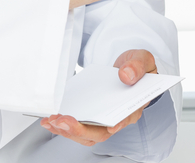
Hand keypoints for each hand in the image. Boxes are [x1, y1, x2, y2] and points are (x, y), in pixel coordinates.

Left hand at [40, 49, 157, 145]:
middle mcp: (118, 118)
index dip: (116, 124)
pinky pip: (78, 127)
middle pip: (100, 133)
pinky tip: (51, 120)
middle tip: (61, 121)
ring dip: (67, 131)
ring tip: (51, 121)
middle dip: (79, 129)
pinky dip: (64, 126)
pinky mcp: (92, 117)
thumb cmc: (137, 66)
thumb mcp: (143, 59)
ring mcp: (103, 119)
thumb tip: (125, 75)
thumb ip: (137, 66)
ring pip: (86, 134)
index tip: (108, 126)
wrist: (128, 66)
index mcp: (134, 106)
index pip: (125, 119)